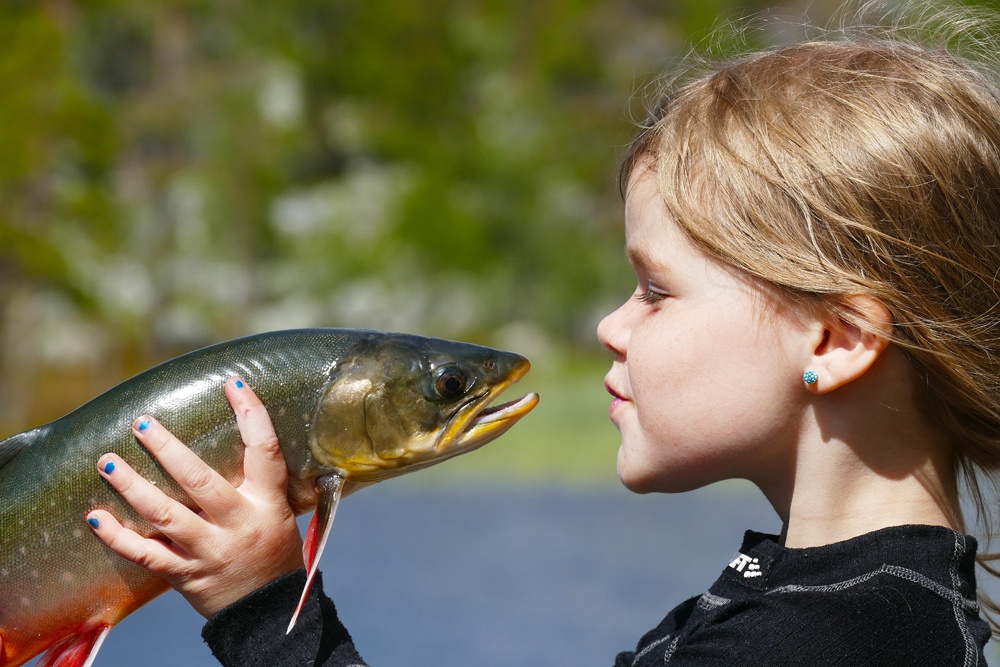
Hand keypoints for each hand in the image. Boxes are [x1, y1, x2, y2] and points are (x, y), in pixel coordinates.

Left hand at [87, 377, 304, 617]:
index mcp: (268, 502)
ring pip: (165, 515)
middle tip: (142, 423)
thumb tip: (233, 429)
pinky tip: (96, 518)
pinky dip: (119, 538)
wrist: (269, 609)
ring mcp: (210, 550)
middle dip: (167, 450)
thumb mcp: (277, 510)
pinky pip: (147, 555)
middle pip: (199, 480)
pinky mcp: (186, 575)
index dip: (251, 414)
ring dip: (133, 487)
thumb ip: (256, 479)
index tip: (232, 384)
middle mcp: (238, 523)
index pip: (264, 450)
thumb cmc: (272, 549)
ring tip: (108, 461)